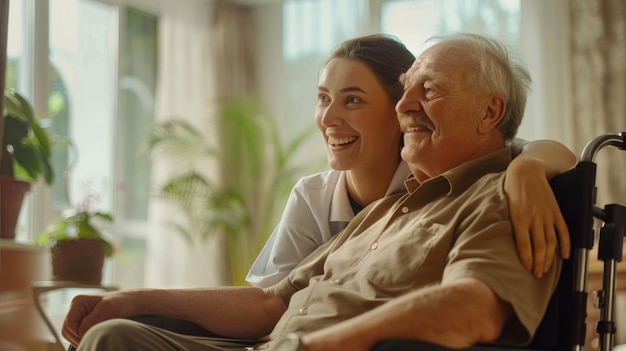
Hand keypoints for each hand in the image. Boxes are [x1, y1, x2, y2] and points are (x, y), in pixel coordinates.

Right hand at [62, 291, 135, 346]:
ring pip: (71, 334)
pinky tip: (95, 338)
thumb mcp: (106, 310)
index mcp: (78, 302)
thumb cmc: (121, 303)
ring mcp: (79, 315)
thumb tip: (80, 333)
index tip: (93, 338)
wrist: (131, 303)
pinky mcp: (84, 321)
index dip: (78, 335)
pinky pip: (78, 334)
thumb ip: (90, 322)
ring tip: (95, 340)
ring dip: (81, 339)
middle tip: (93, 342)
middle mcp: (76, 308)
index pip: (69, 325)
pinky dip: (84, 338)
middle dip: (78, 338)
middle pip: (67, 331)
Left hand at [505, 157, 570, 277]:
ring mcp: (547, 215)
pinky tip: (564, 256)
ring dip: (549, 258)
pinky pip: (563, 231)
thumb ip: (508, 223)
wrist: (526, 171)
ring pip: (551, 242)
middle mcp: (534, 218)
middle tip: (537, 274)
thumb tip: (505, 241)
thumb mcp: (504, 206)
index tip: (527, 269)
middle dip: (539, 263)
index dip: (527, 259)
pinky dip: (565, 245)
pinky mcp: (555, 212)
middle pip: (539, 247)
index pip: (524, 244)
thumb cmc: (511, 189)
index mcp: (519, 218)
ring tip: (546, 269)